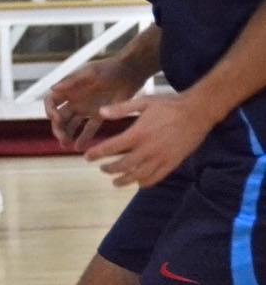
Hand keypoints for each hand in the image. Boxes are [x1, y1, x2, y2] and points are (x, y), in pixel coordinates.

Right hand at [43, 56, 139, 151]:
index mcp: (69, 89)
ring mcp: (86, 109)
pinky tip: (80, 148)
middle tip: (63, 139)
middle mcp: (75, 100)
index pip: (51, 101)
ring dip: (67, 135)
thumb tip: (52, 88)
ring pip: (72, 125)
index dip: (50, 110)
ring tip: (67, 146)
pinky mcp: (100, 116)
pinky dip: (84, 138)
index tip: (56, 119)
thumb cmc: (109, 68)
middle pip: (60, 117)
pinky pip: (89, 129)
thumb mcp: (90, 73)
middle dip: (58, 128)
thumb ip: (72, 81)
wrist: (131, 72)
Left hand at [83, 92, 210, 187]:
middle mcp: (148, 149)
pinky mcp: (173, 163)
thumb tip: (100, 112)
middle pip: (124, 165)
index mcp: (138, 133)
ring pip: (139, 175)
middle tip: (102, 169)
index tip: (87, 157)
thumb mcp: (143, 102)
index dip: (97, 153)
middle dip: (109, 169)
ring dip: (125, 180)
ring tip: (115, 181)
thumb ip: (121, 109)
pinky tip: (138, 182)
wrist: (197, 112)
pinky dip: (145, 182)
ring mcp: (161, 158)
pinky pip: (157, 177)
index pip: (112, 147)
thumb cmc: (169, 105)